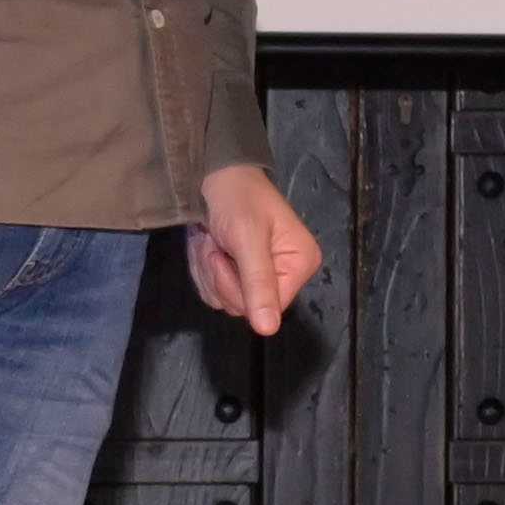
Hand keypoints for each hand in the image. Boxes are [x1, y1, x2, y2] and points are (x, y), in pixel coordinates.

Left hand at [186, 158, 322, 336]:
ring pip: (225, 299)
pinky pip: (215, 290)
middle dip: (220, 276)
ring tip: (212, 241)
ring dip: (208, 270)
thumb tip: (268, 330)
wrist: (214, 174)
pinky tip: (208, 245)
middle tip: (216, 245)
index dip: (238, 288)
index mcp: (300, 264)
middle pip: (244, 306)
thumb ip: (258, 284)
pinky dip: (203, 268)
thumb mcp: (247, 239)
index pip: (269, 306)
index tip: (224, 255)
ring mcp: (262, 275)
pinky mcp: (240, 273)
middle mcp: (287, 273)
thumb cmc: (236, 199)